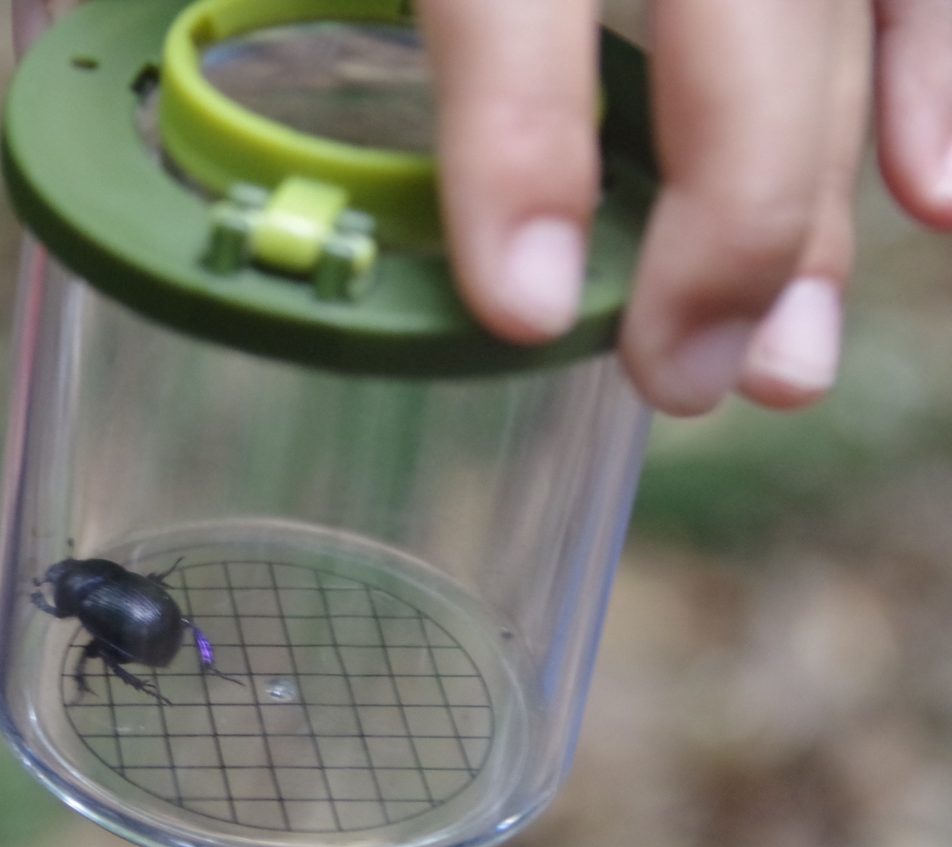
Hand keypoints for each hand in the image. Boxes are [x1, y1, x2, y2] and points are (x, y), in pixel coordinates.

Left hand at [417, 0, 951, 415]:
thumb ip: (403, 36)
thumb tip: (382, 216)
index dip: (520, 143)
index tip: (522, 308)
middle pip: (741, 17)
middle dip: (725, 215)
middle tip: (681, 379)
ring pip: (825, 29)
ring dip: (814, 208)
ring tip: (782, 369)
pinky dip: (928, 80)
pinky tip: (933, 199)